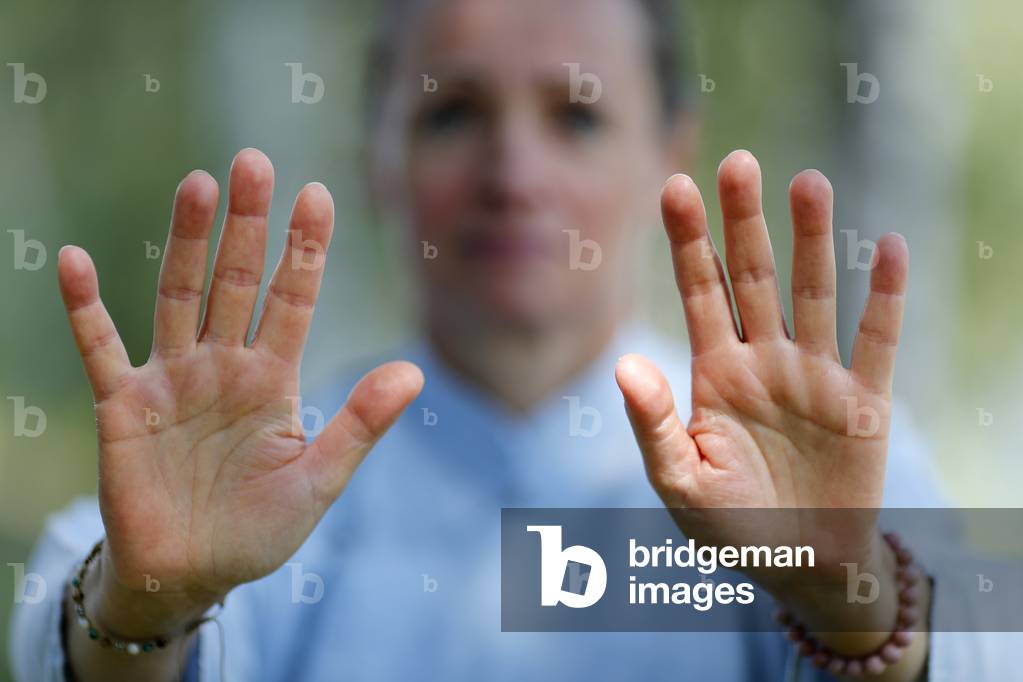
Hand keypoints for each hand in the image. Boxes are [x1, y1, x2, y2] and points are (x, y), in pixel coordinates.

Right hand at [57, 149, 422, 626]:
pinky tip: (76, 262)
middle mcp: (224, 365)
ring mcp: (172, 379)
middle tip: (254, 163)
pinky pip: (101, 348)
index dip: (305, 249)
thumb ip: (360, 425)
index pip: (293, 299)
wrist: (191, 576)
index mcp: (274, 378)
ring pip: (180, 296)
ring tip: (198, 185)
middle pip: (237, 281)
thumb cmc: (259, 530)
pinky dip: (86, 308)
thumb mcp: (318, 480)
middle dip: (247, 225)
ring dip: (186, 243)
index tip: (318, 194)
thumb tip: (414, 371)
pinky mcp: (124, 405)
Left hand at [615, 150, 906, 593]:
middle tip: (739, 162)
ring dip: (812, 240)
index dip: (687, 241)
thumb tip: (624, 363)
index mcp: (714, 374)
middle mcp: (763, 360)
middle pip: (752, 276)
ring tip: (807, 182)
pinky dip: (885, 298)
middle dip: (745, 222)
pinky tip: (889, 248)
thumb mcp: (679, 481)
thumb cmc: (730, 527)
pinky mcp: (864, 402)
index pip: (698, 292)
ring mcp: (814, 375)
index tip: (675, 186)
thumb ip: (653, 423)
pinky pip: (877, 341)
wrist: (798, 566)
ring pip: (812, 293)